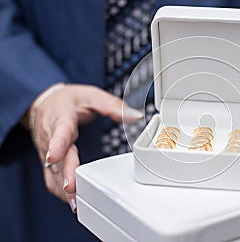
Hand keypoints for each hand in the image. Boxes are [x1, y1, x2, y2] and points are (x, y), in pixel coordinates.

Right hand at [23, 84, 142, 212]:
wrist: (44, 103)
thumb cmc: (69, 100)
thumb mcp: (91, 96)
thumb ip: (112, 106)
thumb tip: (135, 115)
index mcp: (62, 119)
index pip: (59, 132)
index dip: (57, 145)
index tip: (54, 156)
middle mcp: (51, 137)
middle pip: (57, 158)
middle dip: (64, 173)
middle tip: (72, 188)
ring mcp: (47, 151)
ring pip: (52, 172)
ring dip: (62, 188)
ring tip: (75, 203)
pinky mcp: (48, 161)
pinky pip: (51, 178)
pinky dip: (60, 191)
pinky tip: (71, 201)